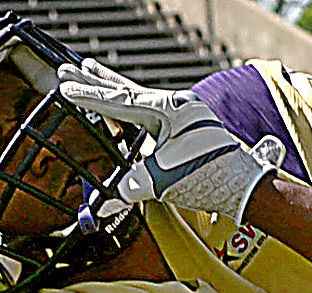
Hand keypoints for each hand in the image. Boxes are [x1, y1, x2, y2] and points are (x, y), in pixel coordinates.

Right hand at [57, 59, 284, 223]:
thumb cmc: (208, 179)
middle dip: (97, 81)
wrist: (246, 188)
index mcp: (169, 109)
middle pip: (128, 90)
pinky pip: (153, 113)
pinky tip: (124, 111)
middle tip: (71, 69)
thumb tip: (105, 204)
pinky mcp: (191, 127)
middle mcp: (179, 106)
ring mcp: (187, 115)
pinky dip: (133, 110)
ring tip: (92, 76)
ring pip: (141, 98)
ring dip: (114, 90)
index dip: (90, 96)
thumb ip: (129, 187)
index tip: (65, 87)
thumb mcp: (160, 181)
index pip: (120, 100)